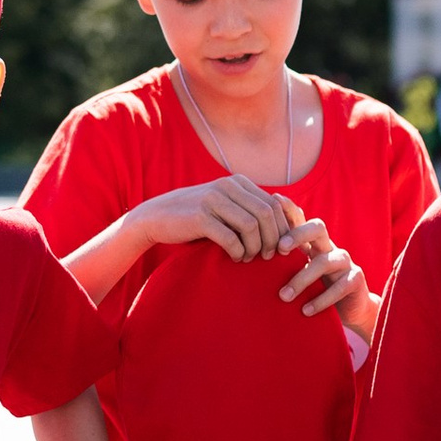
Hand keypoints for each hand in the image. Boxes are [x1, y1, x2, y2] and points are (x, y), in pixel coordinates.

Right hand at [136, 175, 298, 260]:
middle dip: (272, 240)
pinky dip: (238, 252)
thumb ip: (248, 208)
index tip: (279, 247)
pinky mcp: (200, 217)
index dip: (282, 228)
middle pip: (266, 215)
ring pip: (251, 227)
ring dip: (255, 248)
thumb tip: (284, 226)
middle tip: (268, 256)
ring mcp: (213, 200)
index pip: (273, 204)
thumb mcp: (224, 205)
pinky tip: (235, 258)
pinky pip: (231, 238)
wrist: (156, 217)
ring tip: (249, 258)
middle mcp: (227, 186)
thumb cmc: (196, 216)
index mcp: (237, 182)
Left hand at [270, 196, 374, 336]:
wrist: (350, 309)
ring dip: (302, 278)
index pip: (301, 219)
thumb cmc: (316, 288)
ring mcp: (345, 262)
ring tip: (284, 296)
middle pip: (318, 227)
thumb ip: (279, 262)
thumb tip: (243, 253)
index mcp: (313, 243)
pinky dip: (321, 300)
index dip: (288, 209)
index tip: (271, 204)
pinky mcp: (355, 280)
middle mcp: (330, 247)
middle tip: (279, 249)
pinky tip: (305, 311)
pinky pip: (340, 287)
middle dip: (298, 234)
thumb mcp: (297, 273)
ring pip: (325, 261)